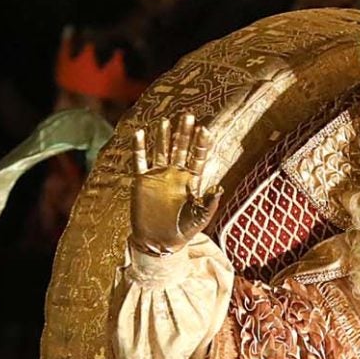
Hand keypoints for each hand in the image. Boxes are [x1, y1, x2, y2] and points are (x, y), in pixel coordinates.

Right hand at [129, 112, 218, 254]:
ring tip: (166, 120)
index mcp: (192, 180)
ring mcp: (159, 175)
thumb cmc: (183, 231)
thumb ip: (209, 204)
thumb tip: (220, 188)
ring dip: (163, 136)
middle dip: (184, 133)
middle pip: (181, 148)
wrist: (159, 242)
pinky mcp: (142, 181)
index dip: (201, 144)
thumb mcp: (200, 218)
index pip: (198, 157)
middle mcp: (176, 174)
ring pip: (161, 150)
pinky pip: (140, 161)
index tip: (205, 129)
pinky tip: (139, 133)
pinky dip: (139, 148)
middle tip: (188, 116)